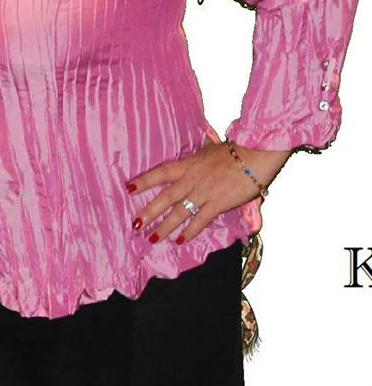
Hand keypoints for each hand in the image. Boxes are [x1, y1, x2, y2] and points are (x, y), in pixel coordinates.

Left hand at [129, 141, 287, 245]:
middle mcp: (191, 180)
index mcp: (187, 165)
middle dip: (149, 212)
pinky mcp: (218, 204)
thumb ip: (200, 152)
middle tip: (135, 224)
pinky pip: (200, 220)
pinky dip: (190, 231)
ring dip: (165, 227)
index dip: (144, 180)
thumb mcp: (210, 148)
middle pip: (165, 198)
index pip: (160, 173)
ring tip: (152, 238)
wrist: (256, 155)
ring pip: (179, 213)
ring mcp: (204, 193)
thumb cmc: (235, 151)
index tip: (128, 188)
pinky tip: (180, 240)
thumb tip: (199, 145)